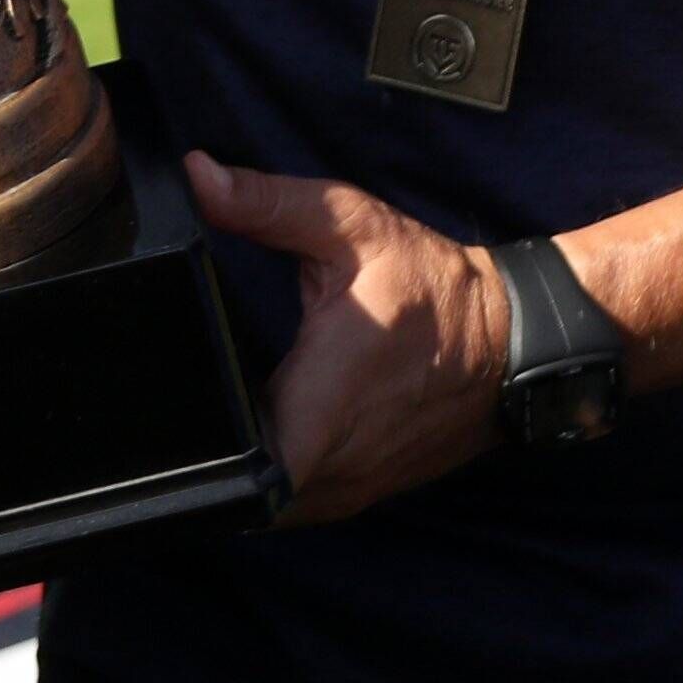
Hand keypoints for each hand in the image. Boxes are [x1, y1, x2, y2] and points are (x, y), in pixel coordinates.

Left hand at [184, 155, 514, 522]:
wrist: (511, 342)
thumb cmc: (433, 286)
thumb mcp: (352, 224)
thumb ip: (268, 203)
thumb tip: (197, 175)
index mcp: (327, 397)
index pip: (255, 468)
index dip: (208, 452)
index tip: (177, 414)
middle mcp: (339, 460)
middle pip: (246, 492)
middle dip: (209, 453)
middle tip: (171, 402)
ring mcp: (352, 486)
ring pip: (272, 507)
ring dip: (240, 471)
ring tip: (208, 415)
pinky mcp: (361, 492)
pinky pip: (299, 504)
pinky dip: (272, 481)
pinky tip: (251, 434)